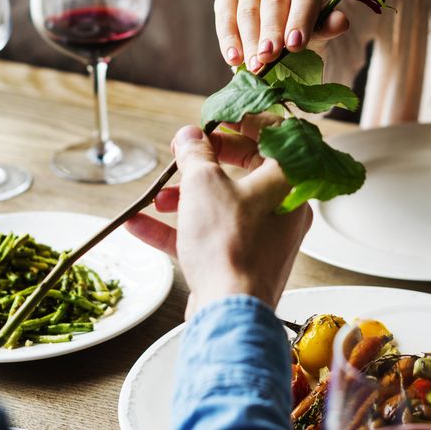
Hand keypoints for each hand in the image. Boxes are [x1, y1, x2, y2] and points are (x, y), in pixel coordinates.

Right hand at [125, 125, 312, 317]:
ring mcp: (267, 236)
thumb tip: (190, 137)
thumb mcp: (203, 184)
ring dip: (187, 195)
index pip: (274, 134)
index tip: (214, 118)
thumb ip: (196, 154)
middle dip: (205, 161)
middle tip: (182, 154)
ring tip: (157, 197)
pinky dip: (181, 228)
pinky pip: (214, 234)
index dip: (242, 120)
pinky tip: (141, 224)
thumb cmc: (228, 244)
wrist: (230, 312)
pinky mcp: (245, 261)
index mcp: (288, 180)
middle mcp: (285, 207)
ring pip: (225, 203)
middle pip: (246, 169)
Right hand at [214, 0, 349, 72]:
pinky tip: (234, 59)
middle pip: (275, 0)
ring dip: (250, 40)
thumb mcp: (321, 29)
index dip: (300, 18)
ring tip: (255, 65)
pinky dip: (229, 39)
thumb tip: (340, 22)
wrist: (283, 28)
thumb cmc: (306, 27)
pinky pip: (226, 15)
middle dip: (271, 32)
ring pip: (249, 9)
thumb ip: (329, 26)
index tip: (295, 45)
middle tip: (269, 58)